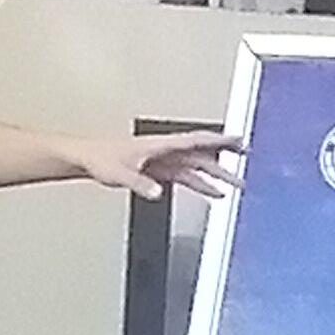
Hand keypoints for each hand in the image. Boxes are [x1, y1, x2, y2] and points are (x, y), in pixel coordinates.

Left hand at [96, 127, 240, 198]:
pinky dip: (201, 184)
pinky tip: (213, 193)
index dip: (217, 141)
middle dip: (225, 157)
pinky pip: (186, 177)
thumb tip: (156, 192)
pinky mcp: (160, 170)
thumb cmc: (101, 159)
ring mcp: (164, 160)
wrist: (87, 158)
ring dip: (216, 175)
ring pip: (197, 167)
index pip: (195, 141)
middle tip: (247, 157)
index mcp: (159, 145)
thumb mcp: (120, 174)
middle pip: (202, 154)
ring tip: (236, 185)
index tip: (238, 140)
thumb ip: (139, 183)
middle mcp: (166, 150)